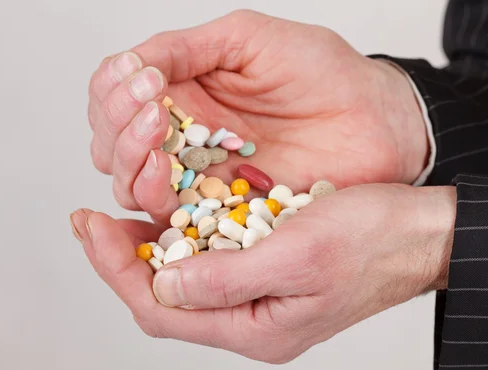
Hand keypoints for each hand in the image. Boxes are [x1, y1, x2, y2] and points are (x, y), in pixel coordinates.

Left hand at [69, 183, 454, 362]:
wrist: (418, 234)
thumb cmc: (373, 240)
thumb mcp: (299, 254)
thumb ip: (227, 279)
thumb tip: (163, 284)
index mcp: (256, 328)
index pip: (162, 308)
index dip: (117, 269)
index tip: (90, 226)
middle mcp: (251, 320)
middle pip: (166, 299)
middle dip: (123, 260)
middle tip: (93, 220)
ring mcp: (260, 298)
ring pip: (185, 281)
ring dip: (149, 249)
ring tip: (120, 215)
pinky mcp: (268, 274)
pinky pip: (211, 264)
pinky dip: (183, 239)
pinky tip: (170, 213)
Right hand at [86, 10, 427, 223]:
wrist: (375, 121)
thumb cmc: (322, 71)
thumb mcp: (249, 39)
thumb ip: (185, 49)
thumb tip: (129, 65)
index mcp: (183, 88)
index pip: (113, 95)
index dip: (113, 92)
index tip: (146, 82)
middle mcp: (182, 134)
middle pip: (112, 143)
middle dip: (119, 130)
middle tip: (153, 112)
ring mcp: (198, 173)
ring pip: (131, 181)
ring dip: (130, 163)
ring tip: (160, 143)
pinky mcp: (219, 207)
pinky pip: (169, 213)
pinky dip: (154, 196)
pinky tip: (168, 173)